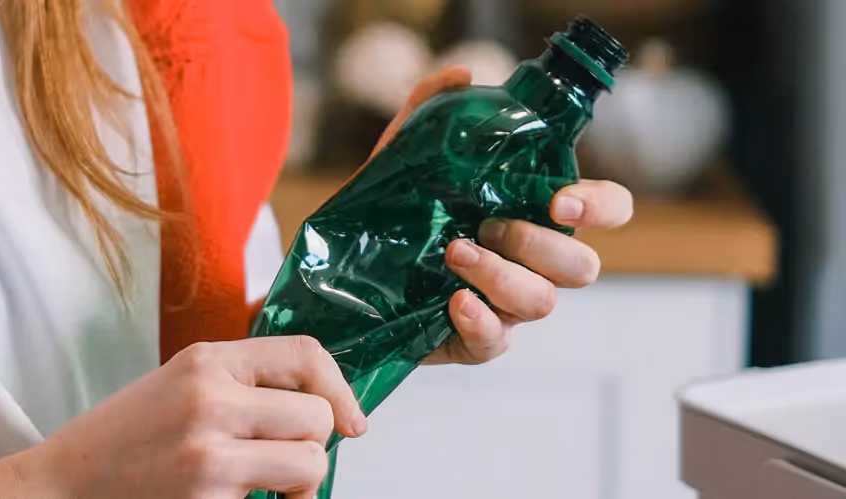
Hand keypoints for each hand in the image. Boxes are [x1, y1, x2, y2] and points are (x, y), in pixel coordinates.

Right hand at [29, 337, 363, 498]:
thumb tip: (325, 408)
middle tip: (281, 463)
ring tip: (260, 488)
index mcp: (204, 361)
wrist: (61, 489)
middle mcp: (209, 400)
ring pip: (309, 467)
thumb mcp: (177, 386)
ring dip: (298, 486)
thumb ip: (241, 385)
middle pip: (317, 419)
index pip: (305, 354)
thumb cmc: (122, 442)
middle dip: (311, 447)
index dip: (340, 389)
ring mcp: (208, 456)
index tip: (351, 422)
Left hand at [369, 66, 634, 364]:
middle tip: (487, 225)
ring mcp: (508, 305)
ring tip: (453, 253)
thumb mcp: (405, 154)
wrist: (345, 270)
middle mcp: (534, 262)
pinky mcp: (475, 340)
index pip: (609, 209)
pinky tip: (453, 302)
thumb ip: (432, 110)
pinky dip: (480, 321)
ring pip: (540, 302)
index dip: (603, 207)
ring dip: (501, 276)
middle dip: (537, 244)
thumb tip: (462, 75)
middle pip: (581, 266)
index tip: (562, 200)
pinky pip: (497, 342)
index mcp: (536, 213)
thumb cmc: (396, 210)